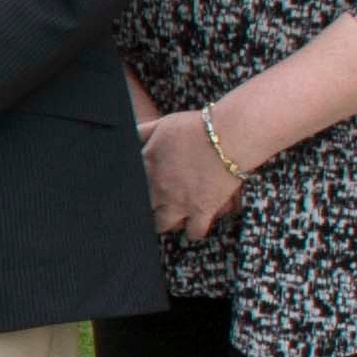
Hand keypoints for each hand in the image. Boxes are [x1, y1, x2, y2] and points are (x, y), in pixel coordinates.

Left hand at [139, 111, 244, 238]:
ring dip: (165, 222)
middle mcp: (159, 188)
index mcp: (147, 167)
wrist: (229, 135)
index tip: (132, 193)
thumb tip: (126, 138)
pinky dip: (194, 232)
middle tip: (152, 206)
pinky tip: (193, 227)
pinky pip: (194, 232)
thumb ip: (142, 133)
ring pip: (162, 225)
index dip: (130, 191)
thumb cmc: (196, 127)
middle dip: (145, 208)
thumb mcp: (163, 124)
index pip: (128, 186)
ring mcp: (180, 202)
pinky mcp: (202, 210)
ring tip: (169, 218)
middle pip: (142, 209)